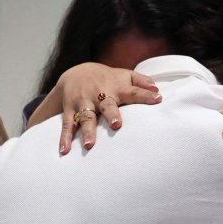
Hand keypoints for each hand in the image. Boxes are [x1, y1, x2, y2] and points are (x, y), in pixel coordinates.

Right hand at [28, 63, 161, 154]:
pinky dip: (64, 138)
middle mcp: (99, 94)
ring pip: (86, 117)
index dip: (146, 95)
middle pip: (106, 105)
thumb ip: (142, 82)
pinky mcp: (70, 110)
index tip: (158, 99)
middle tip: (116, 125)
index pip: (134, 92)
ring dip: (87, 131)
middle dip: (111, 114)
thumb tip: (158, 88)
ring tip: (89, 145)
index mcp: (117, 88)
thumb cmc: (108, 79)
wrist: (76, 72)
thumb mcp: (125, 76)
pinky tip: (64, 151)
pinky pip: (67, 125)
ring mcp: (83, 102)